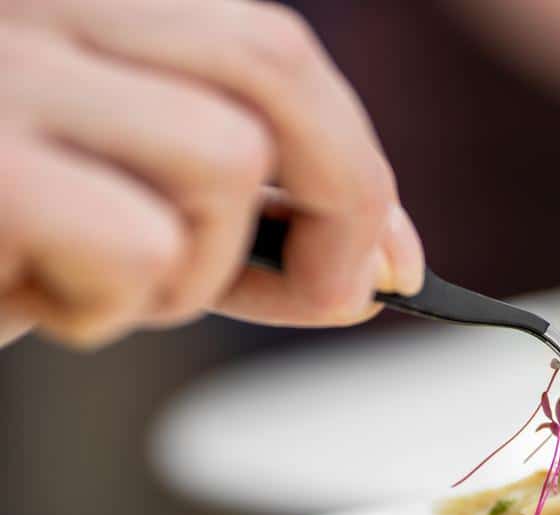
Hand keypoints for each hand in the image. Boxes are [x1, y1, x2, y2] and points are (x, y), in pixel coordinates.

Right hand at [0, 0, 423, 348]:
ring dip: (195, 271)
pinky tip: (37, 302)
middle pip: (273, 64)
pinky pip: (136, 242)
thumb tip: (382, 263)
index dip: (358, 157)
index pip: (270, 47)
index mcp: (83, 3)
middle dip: (345, 198)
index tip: (393, 258)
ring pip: (223, 159)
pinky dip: (111, 308)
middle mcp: (35, 1)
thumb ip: (241, 216)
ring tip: (103, 290)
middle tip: (334, 292)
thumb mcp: (115, 206)